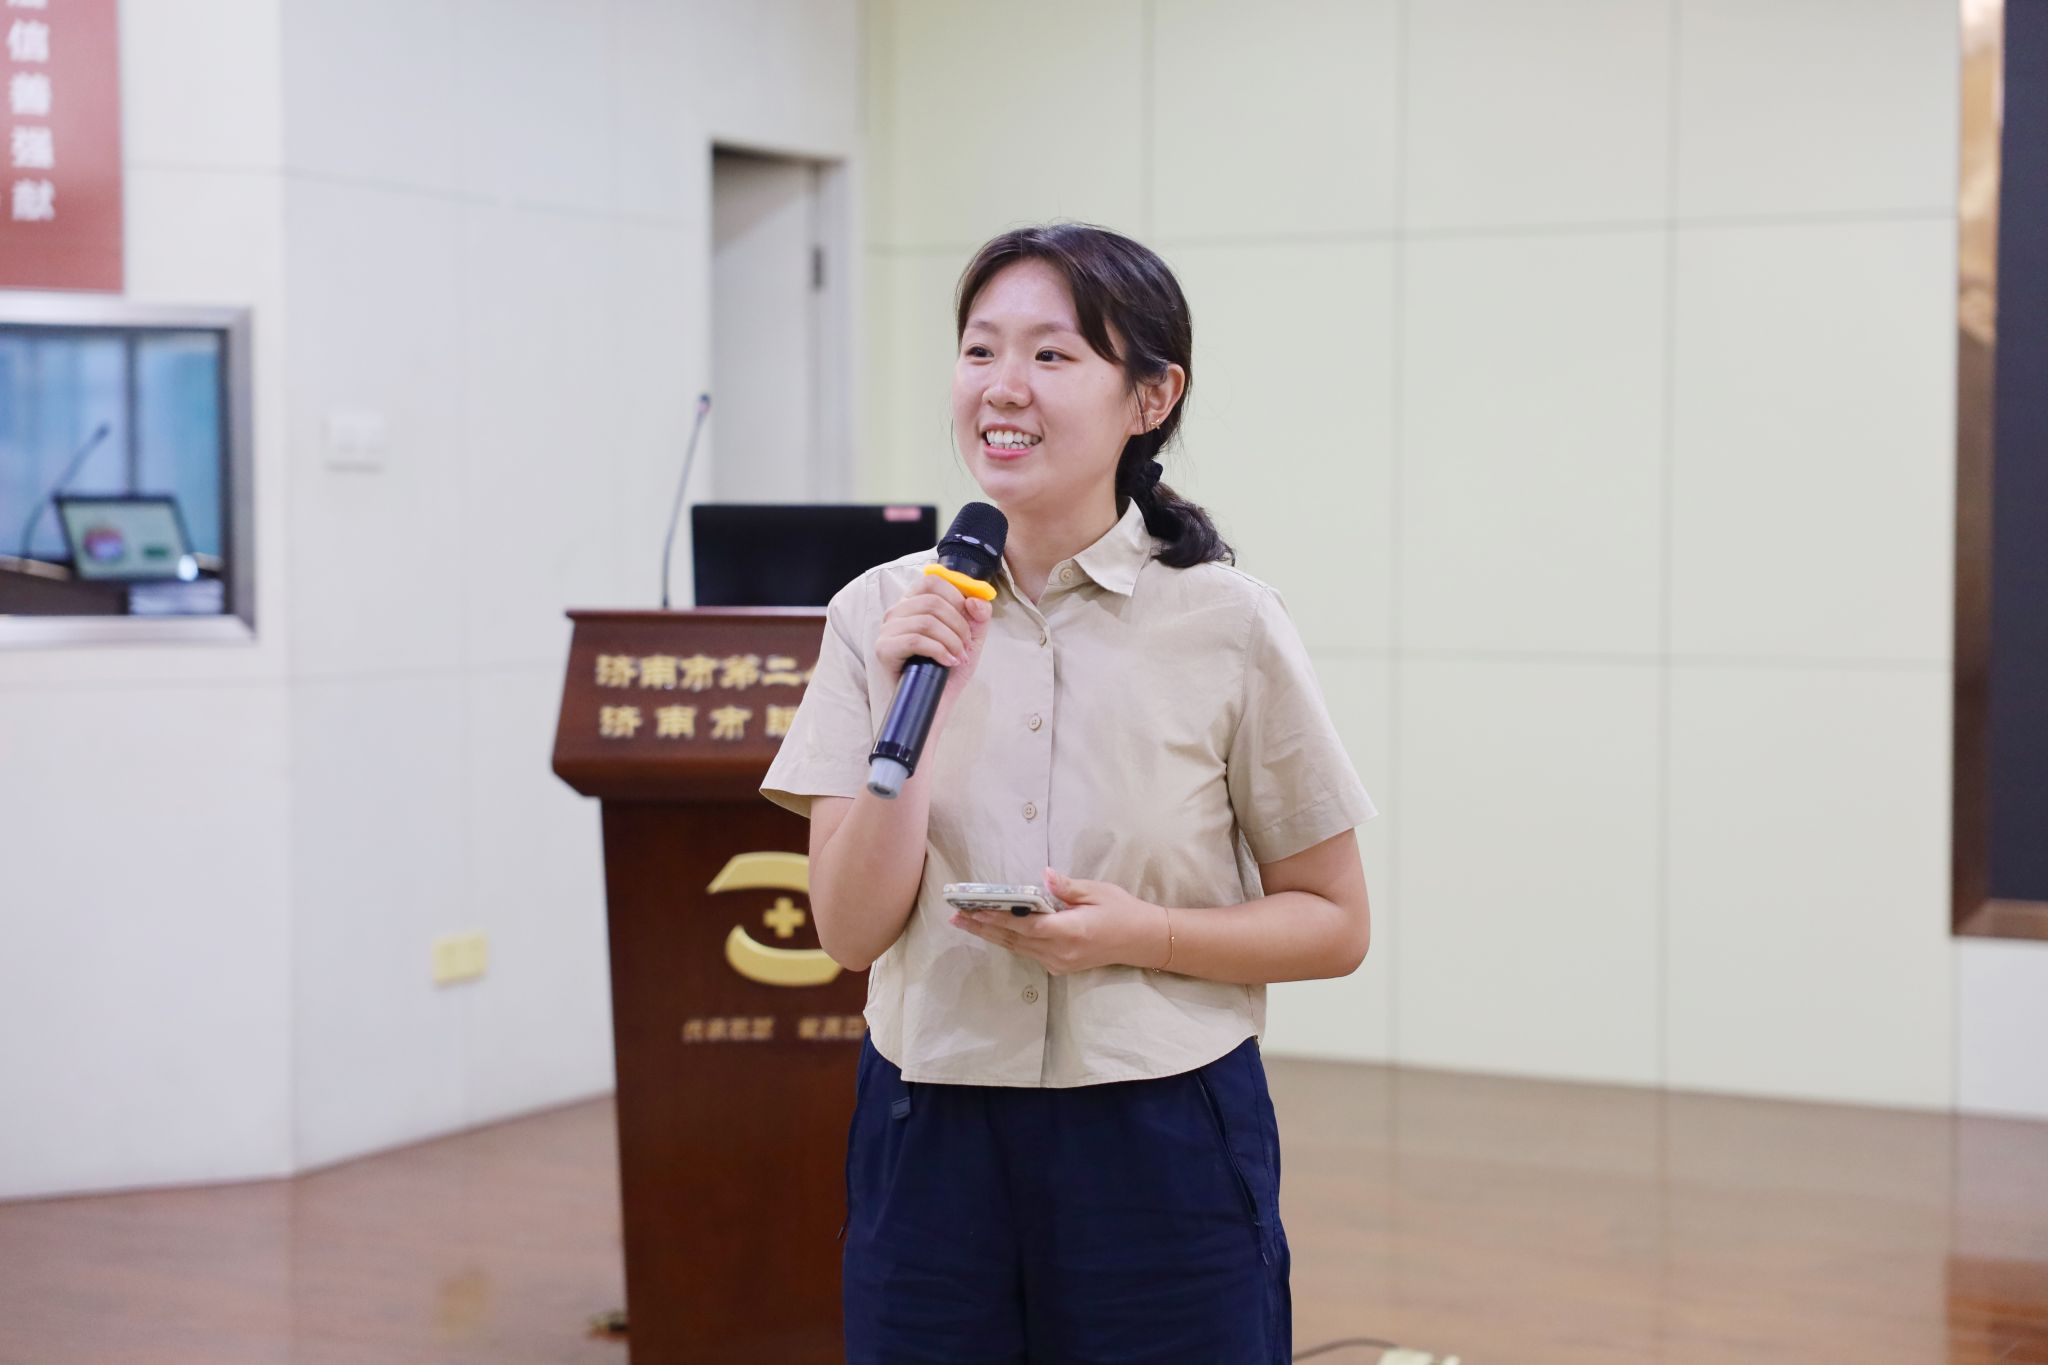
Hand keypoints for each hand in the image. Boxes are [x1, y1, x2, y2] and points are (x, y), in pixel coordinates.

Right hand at [875, 574, 991, 687]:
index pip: (932, 581)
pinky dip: (939, 651)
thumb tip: (975, 601)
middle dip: (958, 625)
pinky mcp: (884, 649)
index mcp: (914, 603)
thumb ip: (979, 616)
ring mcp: (887, 630)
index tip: (969, 619)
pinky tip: (947, 662)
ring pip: (926, 621)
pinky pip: (915, 640)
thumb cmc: (948, 670)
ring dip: (951, 641)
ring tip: (959, 657)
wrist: (935, 704)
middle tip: (967, 646)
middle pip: (932, 601)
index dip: (956, 597)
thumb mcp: (971, 639)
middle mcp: (897, 612)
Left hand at [947, 867, 1167, 975]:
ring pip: (1018, 948)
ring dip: (991, 935)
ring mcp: (1059, 963)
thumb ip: (1067, 887)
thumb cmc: (1122, 911)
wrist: (1142, 941)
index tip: (973, 909)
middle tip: (955, 917)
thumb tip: (1044, 876)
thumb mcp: (1097, 892)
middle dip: (983, 927)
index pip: (1025, 925)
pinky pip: (1028, 952)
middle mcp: (1060, 952)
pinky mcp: (1060, 966)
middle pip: (1013, 940)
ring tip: (966, 923)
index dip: (997, 918)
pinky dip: (1009, 941)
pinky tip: (994, 931)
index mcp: (1069, 931)